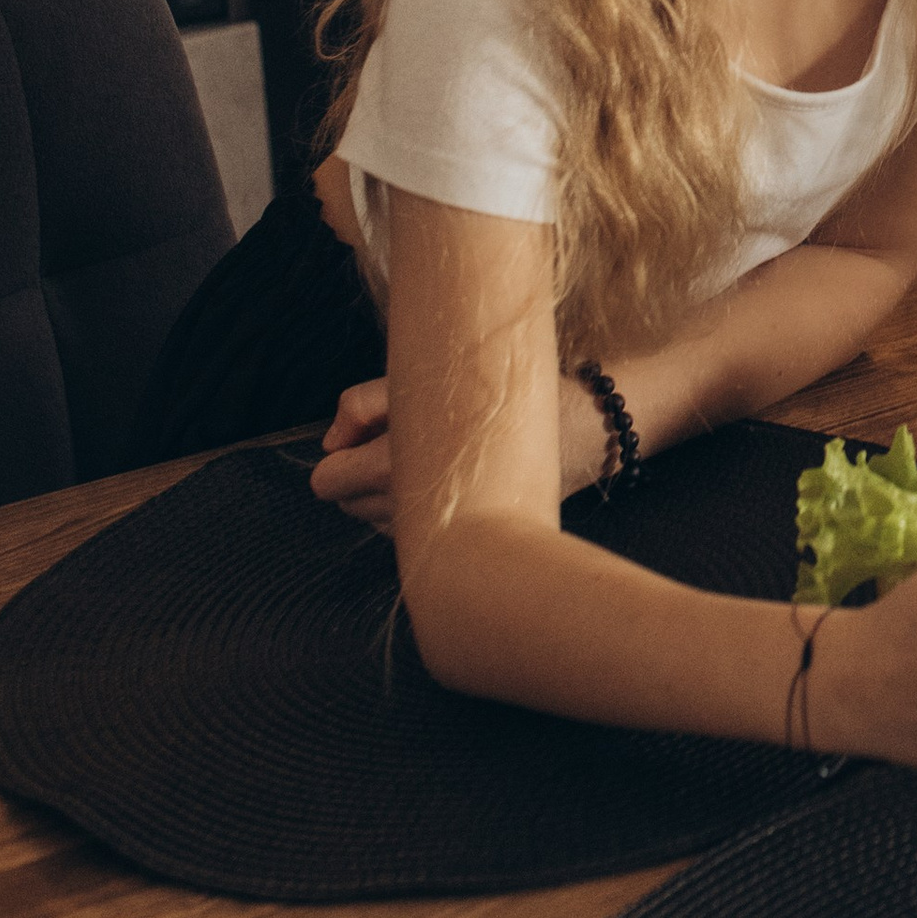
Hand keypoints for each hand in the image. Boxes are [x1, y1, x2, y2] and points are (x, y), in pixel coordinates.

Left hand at [312, 368, 611, 530]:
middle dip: (355, 471)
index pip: (331, 479)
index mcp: (401, 464)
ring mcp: (439, 531)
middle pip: (345, 502)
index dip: (335, 454)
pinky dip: (410, 508)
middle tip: (395, 437)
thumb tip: (329, 442)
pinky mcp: (462, 540)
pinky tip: (442, 482)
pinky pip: (409, 531)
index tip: (358, 434)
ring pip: (373, 519)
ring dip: (382, 492)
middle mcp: (414, 507)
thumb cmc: (512, 393)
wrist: (587, 428)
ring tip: (425, 458)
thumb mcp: (437, 377)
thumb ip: (369, 403)